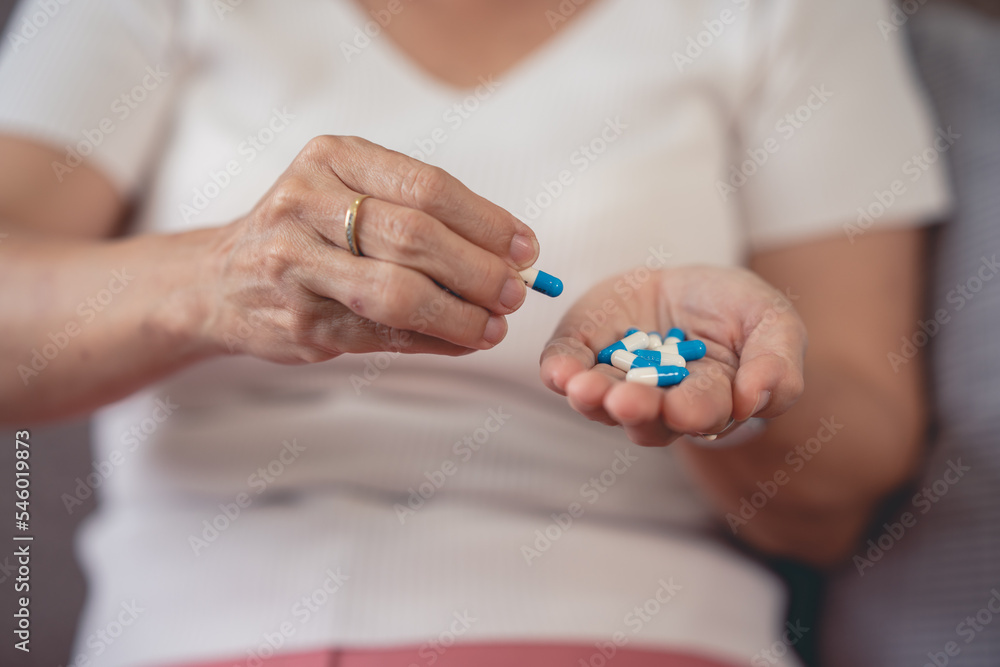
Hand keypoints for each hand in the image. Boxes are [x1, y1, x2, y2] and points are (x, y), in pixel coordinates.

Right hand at [199, 136, 538, 363]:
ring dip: (461, 315)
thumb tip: (511, 253)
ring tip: (494, 325)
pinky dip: (434, 341)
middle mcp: (306, 205)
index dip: (487, 221)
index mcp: (331, 158)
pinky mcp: (299, 322)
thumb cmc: (305, 231)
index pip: (428, 187)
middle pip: (417, 237)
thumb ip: (420, 212)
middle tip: (515, 292)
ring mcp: (296, 267)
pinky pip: (383, 334)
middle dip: (479, 271)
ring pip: (399, 292)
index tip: (525, 248)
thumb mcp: (348, 192)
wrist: (219, 280)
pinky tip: (462, 341)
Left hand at [540, 266, 806, 445]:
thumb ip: (776, 364)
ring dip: (593, 399)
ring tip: (584, 389)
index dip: (694, 411)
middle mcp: (658, 403)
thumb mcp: (772, 322)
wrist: (686, 285)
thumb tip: (754, 401)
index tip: (686, 410)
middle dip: (638, 409)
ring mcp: (616, 381)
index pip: (702, 411)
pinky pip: (565, 369)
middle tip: (628, 402)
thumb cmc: (736, 310)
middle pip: (647, 418)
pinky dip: (559, 371)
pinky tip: (559, 372)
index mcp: (709, 401)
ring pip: (602, 403)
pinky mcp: (582, 352)